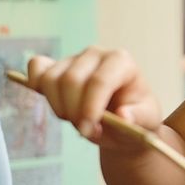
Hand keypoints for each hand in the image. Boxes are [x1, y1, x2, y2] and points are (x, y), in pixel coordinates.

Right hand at [25, 47, 160, 149]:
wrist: (123, 118)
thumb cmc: (136, 116)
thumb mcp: (147, 121)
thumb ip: (138, 118)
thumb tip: (124, 115)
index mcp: (122, 62)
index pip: (100, 81)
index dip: (90, 108)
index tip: (88, 130)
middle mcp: (97, 54)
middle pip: (71, 81)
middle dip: (74, 111)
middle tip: (85, 130)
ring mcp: (74, 57)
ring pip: (50, 79)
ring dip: (59, 107)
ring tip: (77, 120)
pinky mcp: (56, 64)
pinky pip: (37, 66)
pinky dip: (37, 85)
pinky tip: (55, 102)